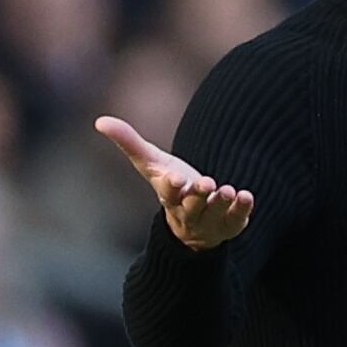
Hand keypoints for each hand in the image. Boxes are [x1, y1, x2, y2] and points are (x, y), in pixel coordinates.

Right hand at [94, 116, 254, 250]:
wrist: (195, 222)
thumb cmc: (171, 184)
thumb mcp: (151, 164)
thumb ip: (129, 142)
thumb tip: (100, 121)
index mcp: (169, 197)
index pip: (167, 193)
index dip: (171, 186)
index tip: (176, 178)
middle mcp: (188, 212)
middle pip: (192, 205)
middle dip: (198, 195)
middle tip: (207, 183)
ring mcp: (209, 221)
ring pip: (214, 214)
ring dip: (221, 203)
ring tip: (229, 191)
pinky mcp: (229, 225)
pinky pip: (236, 219)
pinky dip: (243, 209)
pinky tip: (246, 195)